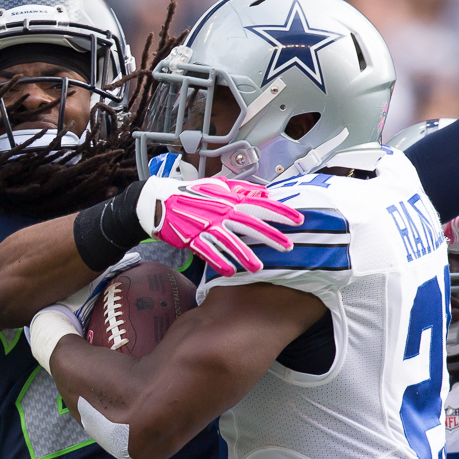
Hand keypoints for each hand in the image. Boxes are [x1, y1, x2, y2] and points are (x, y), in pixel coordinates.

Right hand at [135, 177, 303, 276]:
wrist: (160, 201)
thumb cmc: (191, 194)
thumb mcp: (218, 186)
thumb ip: (243, 191)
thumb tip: (266, 193)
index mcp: (229, 199)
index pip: (260, 204)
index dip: (280, 212)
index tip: (298, 219)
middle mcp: (220, 211)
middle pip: (249, 223)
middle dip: (270, 235)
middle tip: (288, 246)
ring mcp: (205, 225)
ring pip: (228, 240)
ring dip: (244, 254)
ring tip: (259, 267)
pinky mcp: (191, 237)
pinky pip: (206, 251)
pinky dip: (217, 261)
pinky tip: (229, 272)